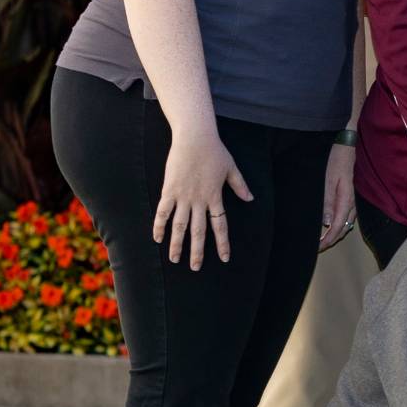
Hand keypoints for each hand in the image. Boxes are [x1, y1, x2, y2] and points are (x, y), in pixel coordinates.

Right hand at [154, 130, 252, 269]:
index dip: (222, 243)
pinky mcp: (169, 190)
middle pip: (199, 231)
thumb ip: (240, 186)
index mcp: (216, 197)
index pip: (220, 226)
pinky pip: (163, 212)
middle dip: (197, 251)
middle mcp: (200, 200)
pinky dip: (159, 225)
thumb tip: (251, 199)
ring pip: (180, 226)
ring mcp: (183, 196)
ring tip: (174, 259)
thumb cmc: (215, 151)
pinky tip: (156, 238)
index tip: (224, 258)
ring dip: (177, 244)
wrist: (195, 138)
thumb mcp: (232, 169)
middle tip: (195, 268)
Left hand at [318, 141, 357, 250]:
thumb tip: (328, 223)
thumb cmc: (337, 159)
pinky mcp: (350, 195)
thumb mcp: (328, 180)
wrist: (348, 144)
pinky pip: (346, 215)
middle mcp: (352, 202)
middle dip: (331, 239)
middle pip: (344, 228)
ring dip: (336, 232)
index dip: (329, 240)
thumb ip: (328, 202)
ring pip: (346, 222)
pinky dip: (339, 223)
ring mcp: (352, 199)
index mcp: (346, 200)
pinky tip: (331, 224)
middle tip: (317, 247)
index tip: (318, 248)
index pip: (338, 227)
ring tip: (323, 239)